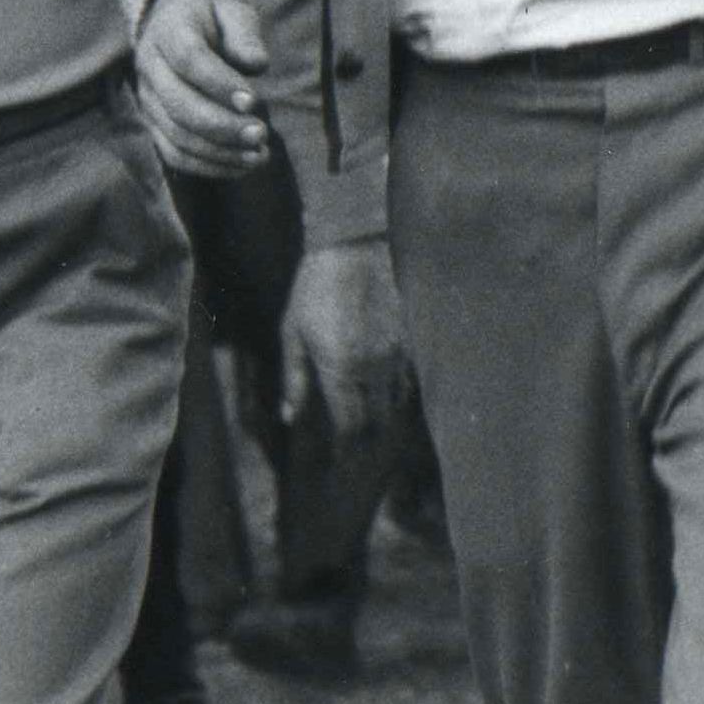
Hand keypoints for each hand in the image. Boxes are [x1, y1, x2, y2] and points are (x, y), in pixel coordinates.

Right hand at [135, 0, 274, 179]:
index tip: (254, 101)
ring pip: (177, 136)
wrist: (178, 31)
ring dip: (220, 152)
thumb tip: (256, 64)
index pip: (189, 59)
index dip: (219, 83)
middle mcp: (149, 67)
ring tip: (259, 155)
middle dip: (223, 125)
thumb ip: (245, 36)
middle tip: (261, 134)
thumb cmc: (215, 24)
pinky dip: (210, 166)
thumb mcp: (234, 15)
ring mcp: (147, 101)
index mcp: (169, 30)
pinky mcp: (153, 126)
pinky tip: (242, 165)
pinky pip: (175, 155)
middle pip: (179, 105)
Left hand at [282, 241, 406, 439]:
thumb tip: (290, 416)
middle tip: (358, 453)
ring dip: (386, 418)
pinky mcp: (413, 338)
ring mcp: (398, 353)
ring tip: (375, 430)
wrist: (354, 243)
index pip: (349, 425)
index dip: (345, 448)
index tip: (340, 460)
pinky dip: (402, 393)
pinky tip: (393, 397)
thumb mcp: (292, 330)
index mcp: (339, 368)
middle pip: (376, 420)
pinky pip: (411, 378)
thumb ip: (293, 378)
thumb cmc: (315, 286)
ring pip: (398, 402)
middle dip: (366, 440)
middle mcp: (373, 367)